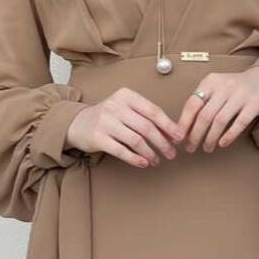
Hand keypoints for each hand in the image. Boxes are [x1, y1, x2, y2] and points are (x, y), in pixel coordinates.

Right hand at [65, 87, 184, 168]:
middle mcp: (116, 106)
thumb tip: (172, 132)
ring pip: (136, 140)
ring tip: (157, 160)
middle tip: (171, 153)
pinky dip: (135, 158)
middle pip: (146, 127)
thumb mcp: (125, 107)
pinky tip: (143, 163)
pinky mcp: (98, 138)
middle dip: (162, 142)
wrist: (78, 123)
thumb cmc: (109, 116)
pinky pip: (121, 151)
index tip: (179, 137)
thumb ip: (145, 115)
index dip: (168, 125)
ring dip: (150, 152)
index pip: (153, 110)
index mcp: (126, 95)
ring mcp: (106, 122)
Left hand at [175, 66, 258, 153]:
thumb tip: (184, 125)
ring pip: (219, 121)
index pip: (192, 104)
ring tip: (206, 148)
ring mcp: (240, 95)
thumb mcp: (217, 87)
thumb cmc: (236, 87)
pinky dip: (229, 135)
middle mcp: (224, 86)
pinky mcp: (254, 104)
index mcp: (211, 81)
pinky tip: (222, 144)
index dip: (184, 123)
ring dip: (210, 138)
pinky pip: (239, 123)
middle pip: (204, 115)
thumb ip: (203, 101)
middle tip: (190, 147)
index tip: (178, 137)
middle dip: (195, 135)